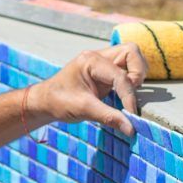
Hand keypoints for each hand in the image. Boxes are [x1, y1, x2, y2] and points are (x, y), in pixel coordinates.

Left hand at [29, 43, 147, 135]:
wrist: (45, 102)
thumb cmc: (58, 102)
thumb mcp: (82, 110)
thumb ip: (108, 117)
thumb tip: (131, 129)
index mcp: (90, 61)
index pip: (120, 76)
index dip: (129, 97)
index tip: (131, 116)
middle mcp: (98, 57)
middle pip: (131, 53)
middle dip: (137, 73)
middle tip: (128, 96)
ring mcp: (103, 63)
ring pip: (131, 59)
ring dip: (135, 76)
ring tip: (125, 96)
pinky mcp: (106, 72)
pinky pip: (126, 70)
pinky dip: (130, 82)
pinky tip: (122, 97)